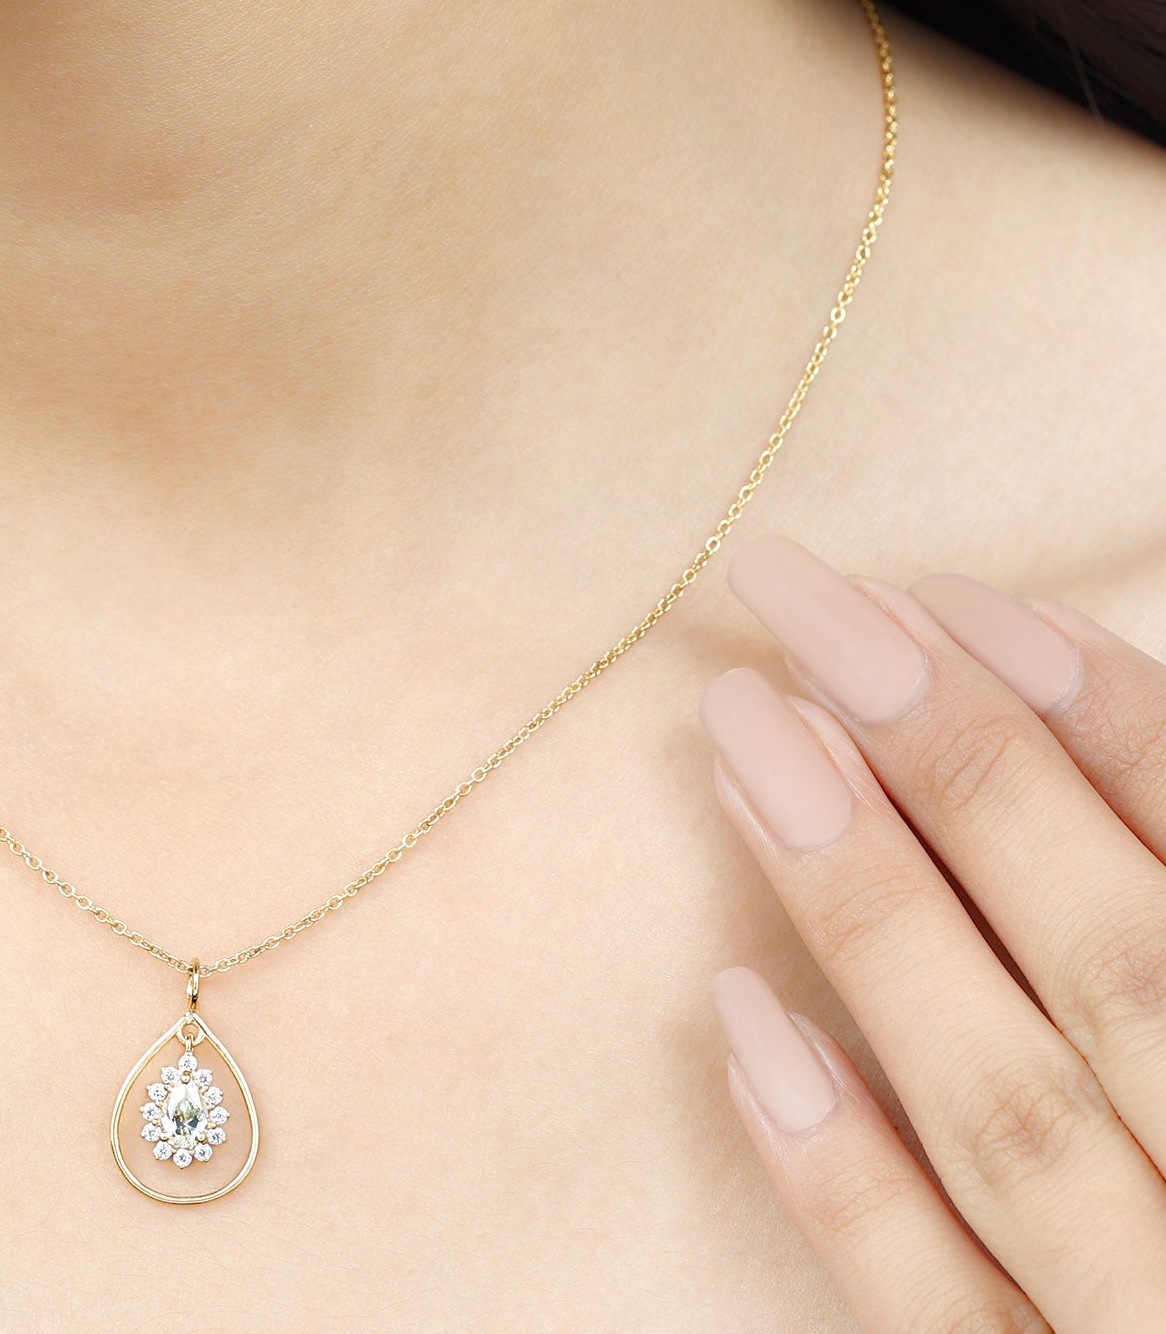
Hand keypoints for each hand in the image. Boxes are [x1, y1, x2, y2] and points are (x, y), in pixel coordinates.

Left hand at [700, 534, 1165, 1332]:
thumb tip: (1063, 719)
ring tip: (745, 740)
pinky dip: (845, 1177)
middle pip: (1116, 971)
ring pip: (1015, 1121)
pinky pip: (943, 1326)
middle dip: (957, 768)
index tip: (952, 597)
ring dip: (872, 913)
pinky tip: (742, 1016)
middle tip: (803, 606)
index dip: (1113, 723)